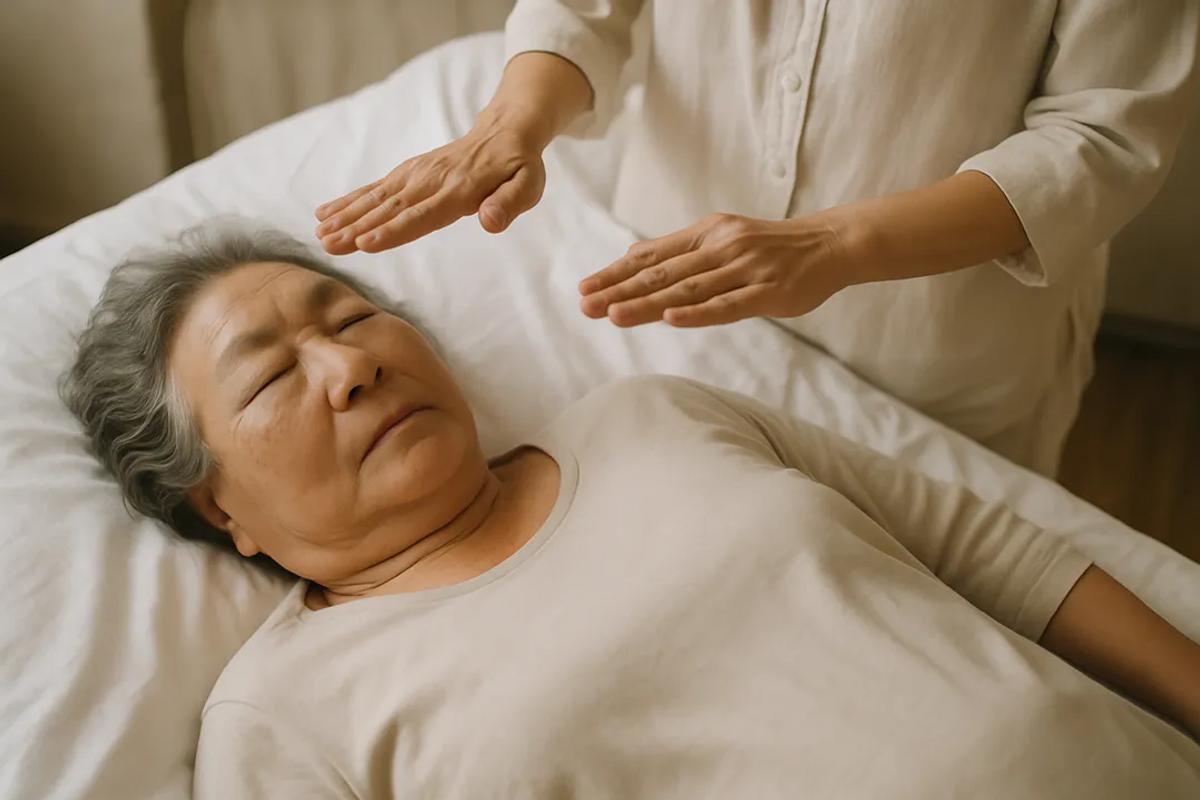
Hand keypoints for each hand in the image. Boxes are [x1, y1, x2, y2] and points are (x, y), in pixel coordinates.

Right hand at [314, 109, 547, 254]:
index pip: (421, 215)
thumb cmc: (518, 167)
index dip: (393, 230)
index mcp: (459, 191)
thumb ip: (509, 204)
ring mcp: (415, 176)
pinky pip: (374, 189)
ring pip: (375, 199)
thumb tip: (490, 222)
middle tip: (327, 245)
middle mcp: (430, 182)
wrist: (504, 133)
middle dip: (356, 228)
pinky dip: (348, 201)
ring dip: (346, 216)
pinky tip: (324, 214)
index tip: (365, 243)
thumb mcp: (527, 186)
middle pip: (389, 209)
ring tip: (319, 234)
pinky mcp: (406, 174)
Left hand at [577, 213, 855, 327]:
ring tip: (614, 315)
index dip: (617, 273)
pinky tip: (672, 319)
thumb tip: (634, 257)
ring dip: (648, 304)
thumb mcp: (723, 237)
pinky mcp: (768, 292)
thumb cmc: (770, 246)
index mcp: (706, 234)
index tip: (585, 288)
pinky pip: (728, 304)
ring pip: (687, 290)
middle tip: (586, 306)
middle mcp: (721, 248)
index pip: (652, 256)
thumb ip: (682, 251)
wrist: (829, 243)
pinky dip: (699, 312)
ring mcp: (745, 270)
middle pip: (662, 274)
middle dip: (620, 291)